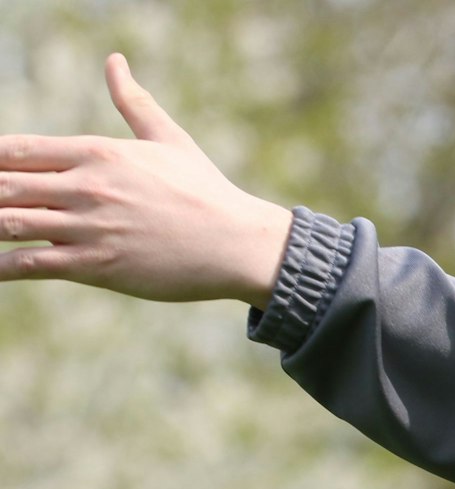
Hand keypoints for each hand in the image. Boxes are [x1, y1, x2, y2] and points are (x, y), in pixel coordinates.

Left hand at [0, 53, 292, 303]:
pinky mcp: (97, 266)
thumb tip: (115, 62)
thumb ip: (133, 102)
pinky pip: (33, 264)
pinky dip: (4, 267)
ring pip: (10, 223)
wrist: (238, 243)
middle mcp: (88, 187)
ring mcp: (90, 227)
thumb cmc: (206, 191)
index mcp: (98, 153)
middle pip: (4, 185)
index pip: (17, 149)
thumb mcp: (169, 140)